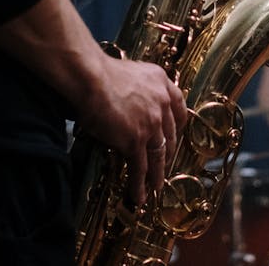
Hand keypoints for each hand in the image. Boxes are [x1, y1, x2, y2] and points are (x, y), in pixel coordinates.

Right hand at [73, 57, 187, 205]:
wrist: (89, 77)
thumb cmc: (99, 72)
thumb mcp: (130, 72)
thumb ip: (137, 88)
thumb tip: (130, 103)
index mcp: (160, 82)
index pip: (179, 106)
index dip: (178, 125)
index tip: (176, 135)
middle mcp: (161, 103)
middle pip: (170, 135)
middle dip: (168, 153)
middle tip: (164, 164)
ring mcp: (151, 123)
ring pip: (158, 155)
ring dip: (157, 174)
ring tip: (156, 187)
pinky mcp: (135, 140)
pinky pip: (140, 167)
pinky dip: (140, 184)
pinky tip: (140, 195)